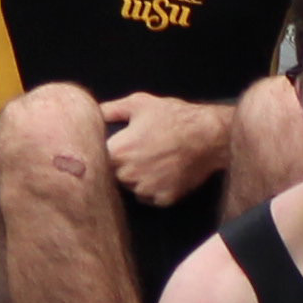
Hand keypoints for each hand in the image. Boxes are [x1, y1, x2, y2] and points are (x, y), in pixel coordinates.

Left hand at [94, 90, 229, 209]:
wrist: (209, 135)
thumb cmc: (173, 116)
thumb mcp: (139, 103)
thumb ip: (111, 110)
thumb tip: (94, 115)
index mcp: (118, 151)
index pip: (98, 160)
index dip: (106, 153)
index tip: (116, 146)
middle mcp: (129, 174)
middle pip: (113, 175)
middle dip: (121, 165)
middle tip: (139, 150)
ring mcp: (147, 189)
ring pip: (131, 187)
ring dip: (136, 178)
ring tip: (153, 159)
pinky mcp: (164, 198)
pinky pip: (149, 197)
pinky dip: (153, 188)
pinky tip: (163, 171)